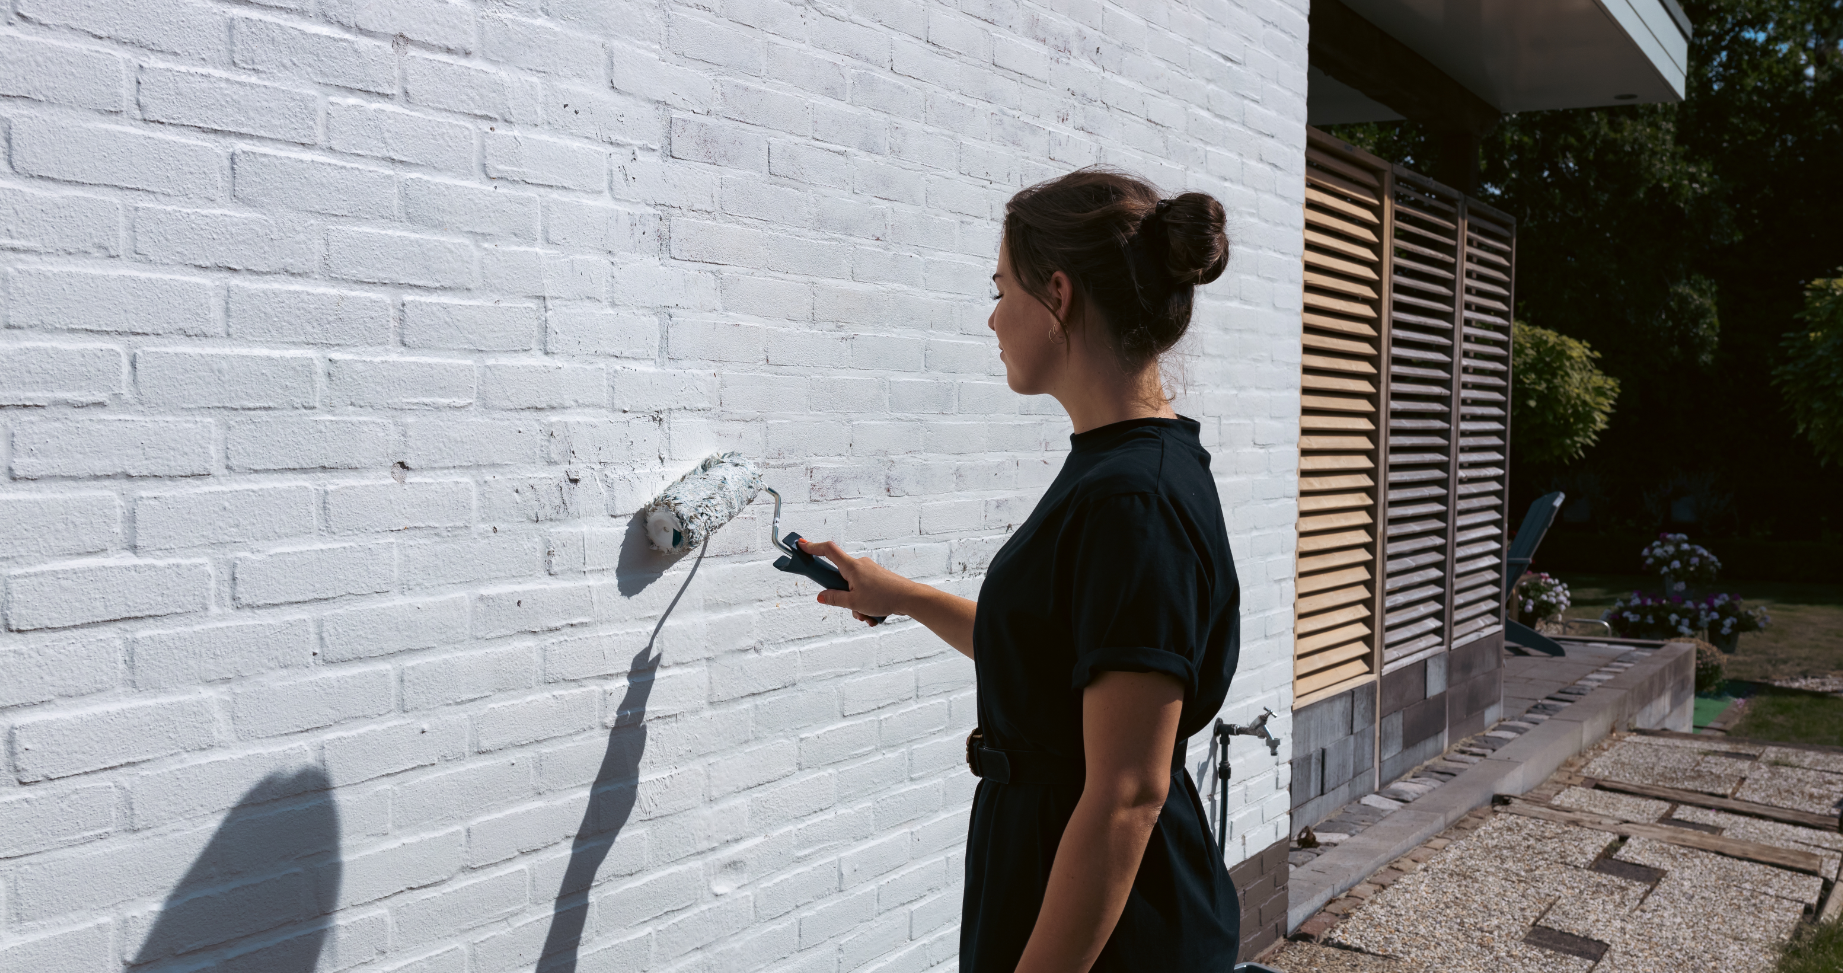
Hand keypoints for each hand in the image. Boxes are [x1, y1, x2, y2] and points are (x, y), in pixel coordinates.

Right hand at [796, 539, 916, 625]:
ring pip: (853, 589)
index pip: (828, 551)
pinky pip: (864, 592)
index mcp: (851, 566)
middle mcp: (859, 565)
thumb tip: (821, 596)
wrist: (909, 598)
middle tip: (848, 606)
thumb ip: (834, 599)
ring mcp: (869, 572)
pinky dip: (865, 605)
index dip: (813, 547)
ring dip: (856, 606)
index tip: (802, 545)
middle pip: (839, 577)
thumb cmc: (884, 596)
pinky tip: (873, 615)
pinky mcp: (877, 580)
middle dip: (842, 597)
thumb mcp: (853, 603)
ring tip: (866, 615)